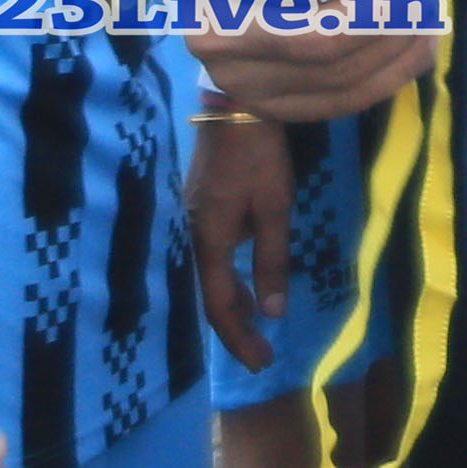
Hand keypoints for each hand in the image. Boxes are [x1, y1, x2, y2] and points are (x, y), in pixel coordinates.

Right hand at [171, 0, 435, 119]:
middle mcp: (211, 33)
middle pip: (320, 39)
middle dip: (387, 6)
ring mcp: (237, 81)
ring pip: (339, 74)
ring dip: (399, 39)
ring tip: (425, 1)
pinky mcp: (268, 108)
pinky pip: (344, 101)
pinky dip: (392, 73)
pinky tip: (417, 40)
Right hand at [189, 111, 296, 372]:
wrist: (234, 106)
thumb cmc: (258, 157)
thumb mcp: (274, 209)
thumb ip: (271, 260)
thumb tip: (272, 312)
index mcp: (210, 241)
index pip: (221, 305)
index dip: (240, 338)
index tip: (261, 361)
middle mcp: (194, 236)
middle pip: (210, 295)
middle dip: (236, 328)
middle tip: (260, 354)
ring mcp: (193, 219)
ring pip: (209, 275)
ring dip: (233, 302)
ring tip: (256, 323)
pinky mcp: (199, 205)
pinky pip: (211, 255)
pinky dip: (228, 277)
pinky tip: (244, 280)